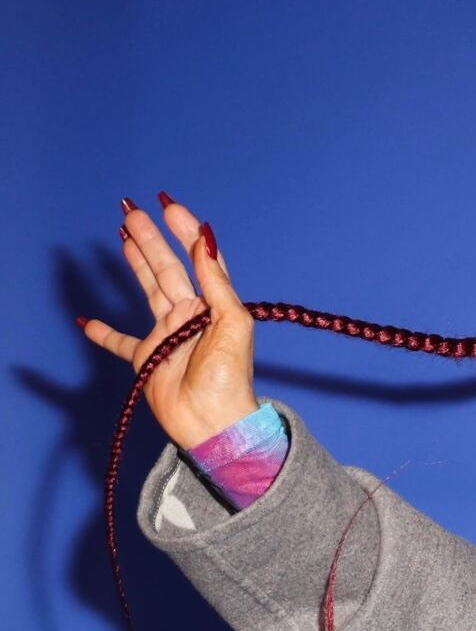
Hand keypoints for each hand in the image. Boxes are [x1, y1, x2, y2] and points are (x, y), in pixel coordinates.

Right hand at [78, 195, 256, 450]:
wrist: (213, 424)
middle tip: (133, 211)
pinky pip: (121, 342)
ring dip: (136, 263)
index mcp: (214, 307)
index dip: (186, 233)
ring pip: (148, 290)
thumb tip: (205, 239)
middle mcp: (190, 317)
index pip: (200, 261)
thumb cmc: (229, 379)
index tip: (169, 207)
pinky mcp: (147, 359)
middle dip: (152, 240)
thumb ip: (216, 282)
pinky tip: (87, 320)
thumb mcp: (232, 324)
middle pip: (168, 269)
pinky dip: (104, 332)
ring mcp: (167, 336)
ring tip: (123, 234)